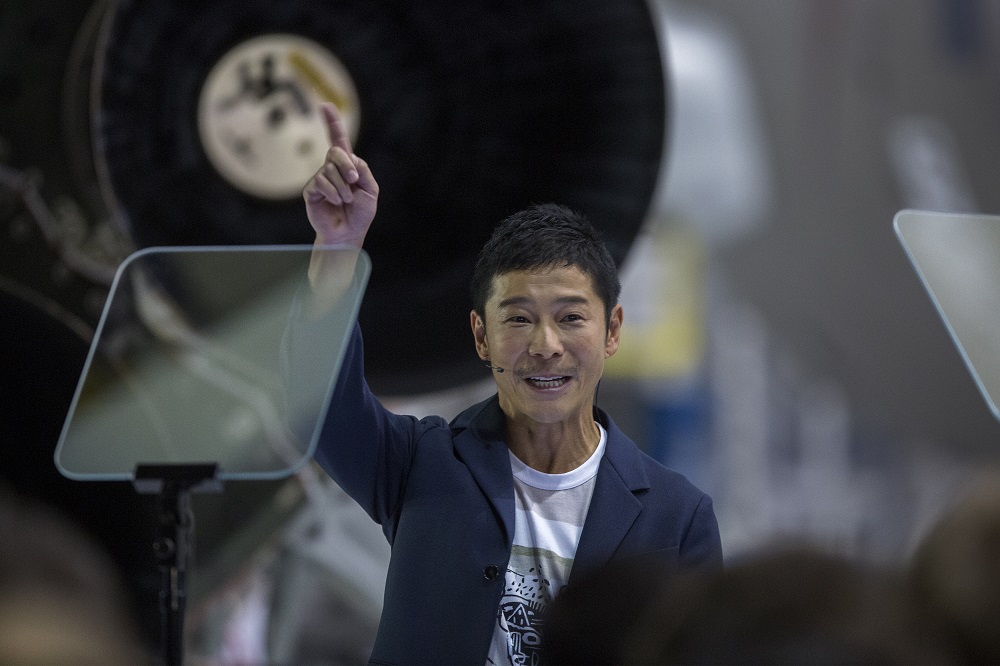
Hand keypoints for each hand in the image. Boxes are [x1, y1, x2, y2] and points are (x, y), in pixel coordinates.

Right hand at [303, 102, 377, 247]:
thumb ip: (363, 170)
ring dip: (343, 187)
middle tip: (354, 182)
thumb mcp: (371, 190)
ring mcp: (320, 179)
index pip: (338, 141)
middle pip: (335, 152)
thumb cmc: (360, 213)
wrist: (348, 233)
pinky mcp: (311, 190)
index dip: (332, 123)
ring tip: (346, 201)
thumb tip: (349, 157)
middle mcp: (331, 169)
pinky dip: (333, 193)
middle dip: (346, 166)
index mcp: (347, 166)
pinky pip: (321, 182)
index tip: (325, 105)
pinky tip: (336, 203)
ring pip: (329, 170)